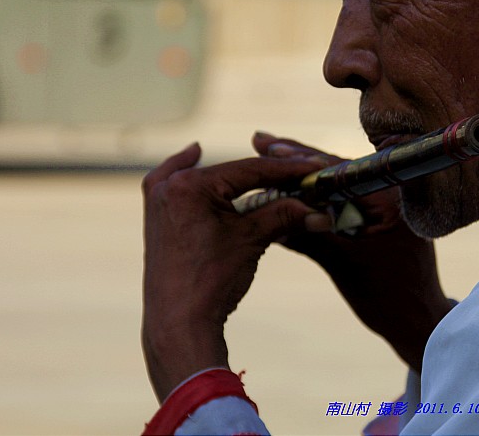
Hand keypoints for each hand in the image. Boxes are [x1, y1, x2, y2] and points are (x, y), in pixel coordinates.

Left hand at [141, 142, 322, 401]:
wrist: (179, 323)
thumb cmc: (212, 281)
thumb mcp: (251, 239)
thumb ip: (284, 215)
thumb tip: (321, 211)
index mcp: (189, 185)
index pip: (250, 170)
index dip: (287, 170)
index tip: (314, 167)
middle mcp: (168, 186)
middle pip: (230, 173)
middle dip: (266, 174)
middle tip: (299, 170)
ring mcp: (158, 201)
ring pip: (206, 176)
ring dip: (234, 174)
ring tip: (264, 165)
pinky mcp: (157, 216)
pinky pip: (178, 185)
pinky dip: (192, 174)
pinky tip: (195, 154)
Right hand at [253, 132, 453, 370]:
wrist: (416, 322)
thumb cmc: (386, 298)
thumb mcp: (342, 264)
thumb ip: (307, 235)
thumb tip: (265, 213)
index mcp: (391, 198)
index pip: (337, 169)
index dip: (298, 158)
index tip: (267, 144)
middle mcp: (393, 192)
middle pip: (336, 170)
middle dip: (297, 159)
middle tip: (261, 140)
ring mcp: (388, 203)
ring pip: (338, 183)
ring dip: (305, 176)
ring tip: (268, 155)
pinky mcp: (381, 216)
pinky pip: (344, 199)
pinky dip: (318, 196)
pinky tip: (291, 189)